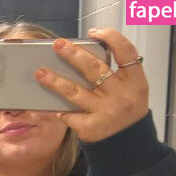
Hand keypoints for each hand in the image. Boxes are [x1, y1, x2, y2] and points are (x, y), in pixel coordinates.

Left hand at [35, 28, 148, 142]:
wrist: (127, 143)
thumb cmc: (125, 110)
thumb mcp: (131, 88)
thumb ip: (115, 72)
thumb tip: (83, 54)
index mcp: (134, 81)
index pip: (126, 52)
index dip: (111, 38)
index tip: (94, 32)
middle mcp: (122, 95)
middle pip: (94, 69)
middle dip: (73, 54)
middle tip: (58, 45)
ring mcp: (106, 112)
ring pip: (75, 91)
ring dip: (55, 81)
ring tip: (41, 72)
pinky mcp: (92, 127)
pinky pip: (70, 114)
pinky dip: (61, 110)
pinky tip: (52, 106)